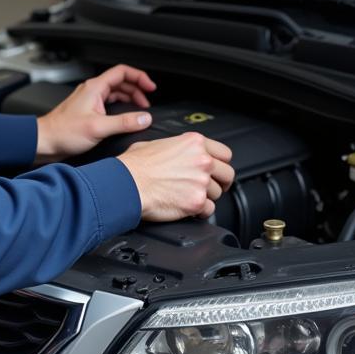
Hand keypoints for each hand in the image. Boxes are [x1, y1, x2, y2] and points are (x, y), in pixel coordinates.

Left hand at [35, 64, 155, 163]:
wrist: (45, 141)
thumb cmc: (63, 132)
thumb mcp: (98, 128)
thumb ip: (124, 122)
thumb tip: (144, 118)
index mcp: (95, 88)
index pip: (122, 72)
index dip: (139, 77)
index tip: (151, 87)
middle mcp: (92, 91)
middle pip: (121, 82)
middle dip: (137, 90)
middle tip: (148, 103)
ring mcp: (90, 100)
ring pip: (115, 93)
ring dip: (130, 99)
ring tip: (140, 110)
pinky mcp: (88, 111)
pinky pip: (109, 104)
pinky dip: (121, 108)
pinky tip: (125, 118)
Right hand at [118, 132, 234, 221]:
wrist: (127, 184)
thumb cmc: (135, 165)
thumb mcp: (156, 143)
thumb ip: (176, 147)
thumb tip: (177, 153)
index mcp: (194, 143)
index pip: (225, 153)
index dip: (221, 163)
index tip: (217, 170)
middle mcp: (202, 160)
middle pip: (227, 174)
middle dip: (220, 182)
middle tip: (210, 187)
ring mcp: (201, 181)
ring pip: (218, 194)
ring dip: (206, 197)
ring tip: (189, 196)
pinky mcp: (196, 202)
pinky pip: (209, 210)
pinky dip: (200, 211)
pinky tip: (188, 207)